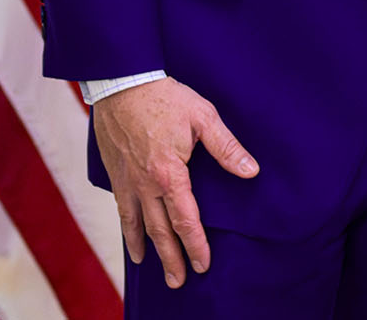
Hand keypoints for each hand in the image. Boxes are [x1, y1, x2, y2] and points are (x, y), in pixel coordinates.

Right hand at [91, 77, 258, 288]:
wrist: (122, 83)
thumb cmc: (165, 97)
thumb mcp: (204, 117)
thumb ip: (227, 148)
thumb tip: (251, 171)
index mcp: (169, 173)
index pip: (185, 219)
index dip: (196, 243)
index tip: (204, 263)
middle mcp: (145, 184)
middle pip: (160, 230)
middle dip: (172, 257)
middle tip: (179, 281)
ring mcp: (127, 182)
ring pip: (138, 225)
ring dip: (148, 250)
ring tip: (154, 270)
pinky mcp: (115, 175)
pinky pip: (121, 210)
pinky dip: (127, 229)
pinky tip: (132, 240)